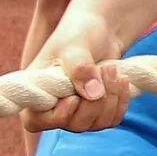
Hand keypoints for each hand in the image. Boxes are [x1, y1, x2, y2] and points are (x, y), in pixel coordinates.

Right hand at [24, 11, 134, 132]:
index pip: (35, 121)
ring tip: (112, 69)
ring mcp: (76, 111)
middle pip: (74, 124)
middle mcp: (54, 105)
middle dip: (95, 100)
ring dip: (111, 98)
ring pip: (96, 124)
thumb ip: (79, 67)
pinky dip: (121, 102)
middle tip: (104, 69)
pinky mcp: (97, 112)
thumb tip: (93, 95)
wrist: (100, 31)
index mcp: (38, 90)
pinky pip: (112, 120)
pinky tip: (122, 80)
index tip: (74, 98)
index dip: (56, 117)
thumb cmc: (79, 33)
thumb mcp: (76, 45)